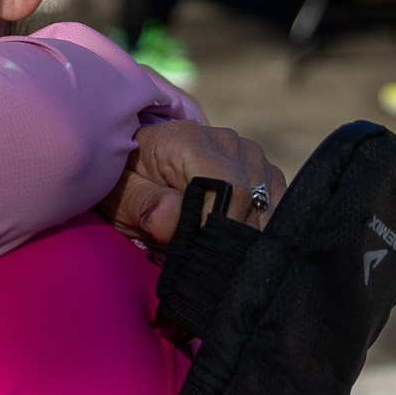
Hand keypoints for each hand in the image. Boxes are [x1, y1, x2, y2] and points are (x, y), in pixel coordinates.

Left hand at [99, 120, 287, 249]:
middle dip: (221, 238)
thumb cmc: (127, 182)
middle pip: (249, 204)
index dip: (218, 228)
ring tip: (201, 240)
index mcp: (190, 140)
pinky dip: (254, 229)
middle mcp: (229, 142)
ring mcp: (252, 156)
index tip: (196, 254)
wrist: (137, 166)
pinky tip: (227, 236)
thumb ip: (145, 205)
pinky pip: (274, 209)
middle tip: (189, 253)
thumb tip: (169, 219)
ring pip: (265, 211)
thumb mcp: (121, 196)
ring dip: (236, 235)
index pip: (230, 189)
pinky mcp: (266, 173)